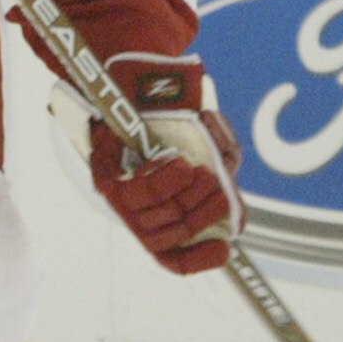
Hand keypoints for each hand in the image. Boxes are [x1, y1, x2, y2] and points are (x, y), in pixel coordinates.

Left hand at [80, 53, 242, 274]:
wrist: (136, 81)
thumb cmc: (173, 118)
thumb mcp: (211, 150)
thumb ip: (225, 184)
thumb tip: (237, 223)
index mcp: (162, 215)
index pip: (174, 259)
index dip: (199, 260)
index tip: (225, 250)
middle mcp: (139, 215)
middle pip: (175, 237)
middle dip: (204, 214)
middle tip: (217, 186)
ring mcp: (120, 202)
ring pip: (159, 219)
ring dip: (187, 197)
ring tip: (200, 171)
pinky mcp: (105, 182)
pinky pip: (138, 196)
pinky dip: (164, 183)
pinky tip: (180, 164)